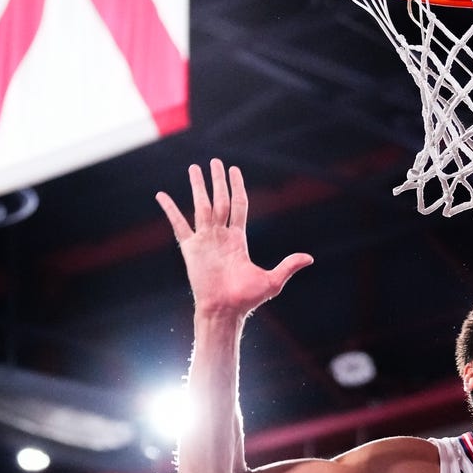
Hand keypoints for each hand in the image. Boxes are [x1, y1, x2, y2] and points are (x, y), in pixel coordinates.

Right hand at [157, 159, 313, 317]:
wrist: (224, 311)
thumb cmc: (247, 300)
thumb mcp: (272, 281)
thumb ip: (288, 266)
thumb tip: (310, 258)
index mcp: (238, 239)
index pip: (239, 205)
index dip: (237, 187)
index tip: (234, 170)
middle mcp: (220, 236)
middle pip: (220, 200)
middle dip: (218, 181)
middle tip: (215, 161)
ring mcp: (204, 240)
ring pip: (201, 206)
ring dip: (198, 187)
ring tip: (194, 168)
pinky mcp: (190, 249)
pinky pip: (178, 224)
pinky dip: (170, 209)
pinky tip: (162, 195)